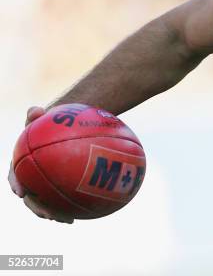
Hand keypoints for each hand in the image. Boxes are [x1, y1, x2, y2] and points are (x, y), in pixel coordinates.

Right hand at [8, 106, 73, 223]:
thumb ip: (35, 115)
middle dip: (37, 207)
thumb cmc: (49, 122)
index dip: (16, 184)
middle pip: (30, 196)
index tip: (21, 192)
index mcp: (21, 162)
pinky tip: (80, 213)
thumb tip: (34, 110)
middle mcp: (29, 176)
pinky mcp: (57, 185)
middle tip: (48, 214)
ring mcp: (43, 182)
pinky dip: (69, 206)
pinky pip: (62, 197)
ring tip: (67, 219)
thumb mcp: (41, 117)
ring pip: (45, 201)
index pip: (14, 175)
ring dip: (54, 212)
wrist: (60, 127)